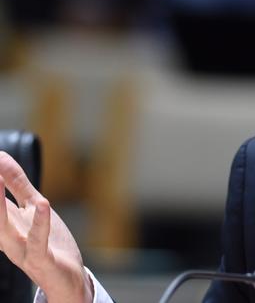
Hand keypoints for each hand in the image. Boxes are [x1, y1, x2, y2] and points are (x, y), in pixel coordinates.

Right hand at [0, 152, 92, 302]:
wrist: (66, 279)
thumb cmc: (49, 242)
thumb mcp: (33, 207)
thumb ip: (17, 184)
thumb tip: (0, 157)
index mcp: (3, 223)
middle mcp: (6, 237)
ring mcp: (22, 250)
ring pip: (4, 227)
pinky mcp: (41, 259)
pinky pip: (38, 241)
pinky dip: (39, 223)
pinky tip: (43, 204)